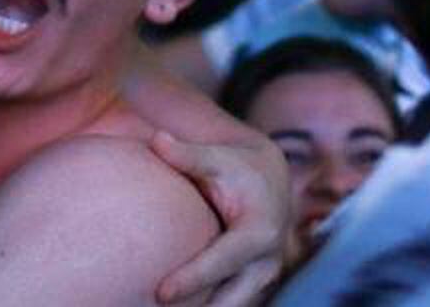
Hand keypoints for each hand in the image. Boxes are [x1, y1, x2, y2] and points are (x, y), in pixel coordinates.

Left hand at [150, 129, 292, 306]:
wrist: (272, 180)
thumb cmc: (238, 167)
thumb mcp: (217, 158)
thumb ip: (187, 155)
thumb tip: (157, 140)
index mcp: (259, 232)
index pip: (221, 262)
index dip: (192, 279)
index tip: (160, 294)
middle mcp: (266, 262)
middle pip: (231, 301)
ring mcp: (262, 278)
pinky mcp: (252, 286)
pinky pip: (228, 305)